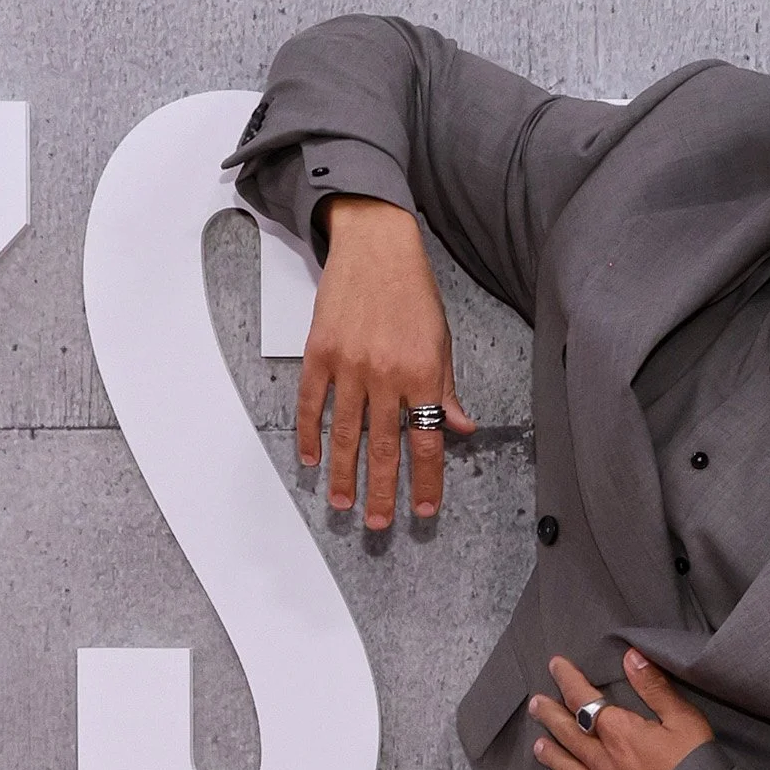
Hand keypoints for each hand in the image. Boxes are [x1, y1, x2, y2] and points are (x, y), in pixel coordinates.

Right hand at [298, 198, 476, 526]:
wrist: (374, 245)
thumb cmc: (413, 293)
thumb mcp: (442, 341)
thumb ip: (446, 389)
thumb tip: (460, 429)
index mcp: (422, 373)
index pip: (426, 442)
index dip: (426, 481)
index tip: (424, 510)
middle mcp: (386, 373)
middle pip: (382, 448)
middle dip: (381, 492)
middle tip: (377, 524)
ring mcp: (349, 364)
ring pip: (345, 433)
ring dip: (343, 474)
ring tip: (342, 504)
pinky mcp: (319, 352)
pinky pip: (312, 403)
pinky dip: (309, 434)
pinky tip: (311, 460)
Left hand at [529, 653, 714, 769]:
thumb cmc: (697, 767)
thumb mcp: (683, 718)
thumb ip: (654, 687)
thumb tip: (630, 656)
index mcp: (620, 735)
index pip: (585, 701)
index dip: (568, 681)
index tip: (555, 665)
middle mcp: (605, 765)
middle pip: (570, 736)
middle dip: (551, 717)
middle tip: (535, 705)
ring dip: (554, 759)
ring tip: (538, 748)